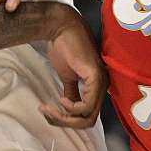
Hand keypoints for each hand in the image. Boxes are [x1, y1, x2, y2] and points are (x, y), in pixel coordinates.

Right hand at [40, 14, 107, 128]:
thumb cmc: (64, 48)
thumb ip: (71, 93)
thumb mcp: (67, 77)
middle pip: (88, 121)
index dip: (68, 120)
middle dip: (65, 122)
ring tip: (50, 108)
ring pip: (87, 117)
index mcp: (97, 87)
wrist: (61, 28)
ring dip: (65, 117)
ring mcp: (101, 82)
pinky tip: (60, 100)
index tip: (49, 111)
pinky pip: (86, 106)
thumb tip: (68, 108)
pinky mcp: (95, 77)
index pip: (87, 116)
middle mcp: (103, 86)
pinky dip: (71, 108)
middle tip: (48, 113)